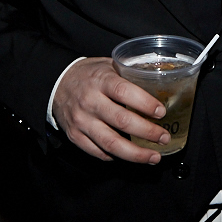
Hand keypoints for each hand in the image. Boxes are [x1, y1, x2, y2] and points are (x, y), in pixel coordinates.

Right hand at [51, 57, 169, 163]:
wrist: (57, 83)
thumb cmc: (89, 75)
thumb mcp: (109, 65)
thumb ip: (131, 74)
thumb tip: (162, 82)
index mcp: (101, 81)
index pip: (124, 92)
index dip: (145, 103)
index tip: (161, 112)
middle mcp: (90, 102)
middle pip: (121, 121)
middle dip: (147, 132)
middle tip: (164, 138)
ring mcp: (81, 121)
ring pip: (111, 143)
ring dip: (136, 153)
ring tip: (154, 157)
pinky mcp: (75, 136)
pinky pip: (97, 152)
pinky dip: (115, 157)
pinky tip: (130, 156)